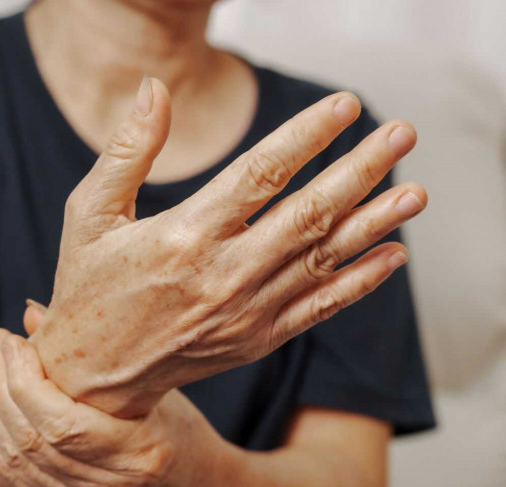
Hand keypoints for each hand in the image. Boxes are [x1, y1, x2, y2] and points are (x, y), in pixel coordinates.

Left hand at [0, 328, 221, 486]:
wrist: (189, 484)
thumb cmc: (176, 422)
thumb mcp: (151, 384)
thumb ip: (94, 354)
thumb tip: (32, 314)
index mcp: (140, 454)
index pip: (60, 424)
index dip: (24, 381)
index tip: (12, 341)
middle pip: (32, 440)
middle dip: (1, 385)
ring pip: (15, 459)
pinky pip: (15, 475)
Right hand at [34, 77, 426, 417]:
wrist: (94, 378)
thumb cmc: (90, 286)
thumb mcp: (89, 213)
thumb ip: (127, 150)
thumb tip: (155, 88)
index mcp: (184, 236)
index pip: (261, 173)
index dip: (308, 136)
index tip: (346, 106)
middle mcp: (225, 275)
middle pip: (309, 213)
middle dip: (362, 169)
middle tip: (401, 133)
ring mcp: (248, 312)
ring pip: (325, 259)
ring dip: (376, 222)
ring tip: (416, 191)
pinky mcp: (259, 338)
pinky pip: (322, 307)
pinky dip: (362, 282)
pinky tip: (394, 254)